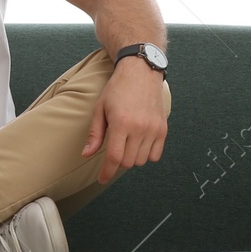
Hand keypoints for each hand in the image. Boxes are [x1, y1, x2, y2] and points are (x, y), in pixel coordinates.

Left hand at [81, 61, 168, 183]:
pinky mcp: (163, 129)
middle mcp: (139, 128)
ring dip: (132, 158)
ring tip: (127, 143)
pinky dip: (146, 155)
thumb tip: (87, 154)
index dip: (107, 172)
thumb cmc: (117, 89)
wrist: (141, 72)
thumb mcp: (100, 108)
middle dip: (118, 162)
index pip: (114, 158)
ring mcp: (153, 129)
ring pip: (141, 160)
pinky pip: (155, 155)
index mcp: (121, 123)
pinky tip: (139, 144)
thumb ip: (95, 134)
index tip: (102, 179)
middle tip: (114, 150)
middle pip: (128, 162)